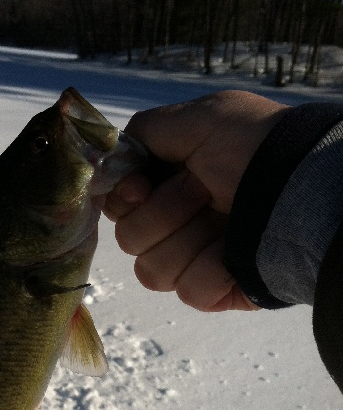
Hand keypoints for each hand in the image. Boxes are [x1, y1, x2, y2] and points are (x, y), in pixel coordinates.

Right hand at [103, 90, 288, 311]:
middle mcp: (178, 223)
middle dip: (163, 213)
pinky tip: (234, 251)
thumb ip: (147, 132)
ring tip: (224, 220)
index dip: (123, 198)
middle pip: (128, 239)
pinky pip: (190, 290)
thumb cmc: (253, 146)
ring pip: (152, 271)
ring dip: (187, 240)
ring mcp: (195, 258)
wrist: (299, 186)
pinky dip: (212, 269)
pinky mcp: (215, 289)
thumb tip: (109, 161)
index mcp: (169, 185)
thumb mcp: (200, 118)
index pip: (117, 206)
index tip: (141, 186)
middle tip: (203, 191)